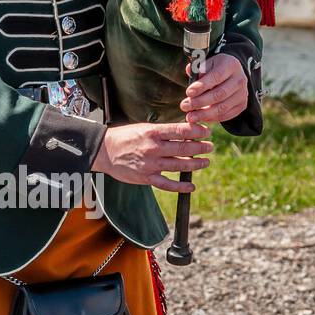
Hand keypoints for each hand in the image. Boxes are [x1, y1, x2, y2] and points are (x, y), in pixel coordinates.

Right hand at [92, 120, 212, 191]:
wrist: (104, 151)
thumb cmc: (125, 137)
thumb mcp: (144, 128)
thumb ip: (164, 131)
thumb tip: (185, 132)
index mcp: (153, 132)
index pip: (181, 131)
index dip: (197, 131)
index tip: (207, 132)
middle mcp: (153, 148)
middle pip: (183, 148)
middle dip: (200, 147)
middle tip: (210, 147)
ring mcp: (150, 165)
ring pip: (179, 166)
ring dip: (195, 164)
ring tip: (205, 162)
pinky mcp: (146, 178)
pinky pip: (167, 184)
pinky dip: (180, 187)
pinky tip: (190, 186)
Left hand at [181, 53, 248, 123]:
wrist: (231, 74)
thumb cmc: (214, 68)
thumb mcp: (207, 63)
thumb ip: (198, 67)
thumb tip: (190, 70)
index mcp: (231, 65)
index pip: (216, 76)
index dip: (202, 86)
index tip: (188, 93)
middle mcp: (240, 79)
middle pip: (219, 94)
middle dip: (200, 102)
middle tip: (184, 106)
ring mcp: (242, 93)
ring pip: (222, 108)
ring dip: (204, 114)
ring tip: (190, 116)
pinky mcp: (242, 105)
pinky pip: (226, 115)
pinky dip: (212, 118)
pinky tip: (200, 118)